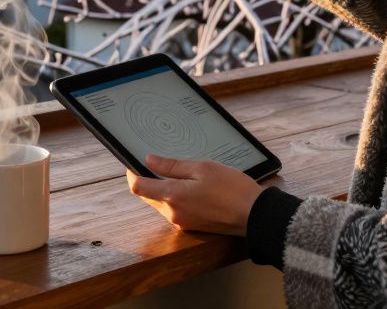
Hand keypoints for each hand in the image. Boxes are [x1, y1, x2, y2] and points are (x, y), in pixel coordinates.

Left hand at [125, 154, 263, 236]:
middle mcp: (173, 213)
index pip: (138, 187)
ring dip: (162, 189)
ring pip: (161, 203)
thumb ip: (173, 166)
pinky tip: (190, 187)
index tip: (134, 162)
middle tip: (157, 162)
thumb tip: (149, 160)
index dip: (132, 173)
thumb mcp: (202, 168)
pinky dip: (175, 197)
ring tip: (179, 172)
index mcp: (173, 196)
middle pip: (148, 196)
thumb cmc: (232, 189)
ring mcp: (182, 222)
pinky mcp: (192, 226)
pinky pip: (174, 210)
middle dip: (148, 180)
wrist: (254, 215)